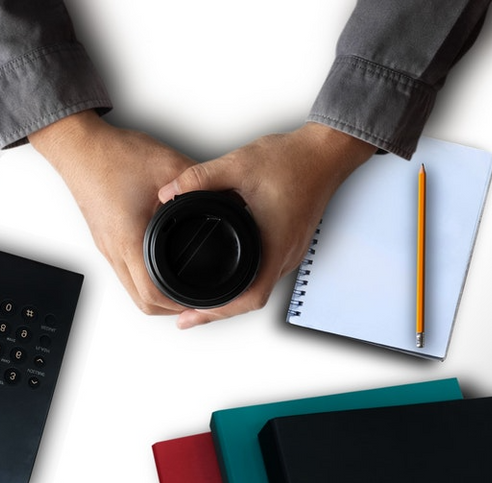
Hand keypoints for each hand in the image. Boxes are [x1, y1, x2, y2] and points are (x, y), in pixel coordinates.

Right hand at [28, 112, 193, 315]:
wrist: (77, 144)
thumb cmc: (112, 154)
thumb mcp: (168, 167)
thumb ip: (201, 185)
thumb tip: (231, 198)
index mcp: (128, 239)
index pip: (152, 294)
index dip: (179, 305)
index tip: (202, 303)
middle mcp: (113, 249)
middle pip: (142, 302)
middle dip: (172, 309)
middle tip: (199, 302)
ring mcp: (105, 246)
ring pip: (132, 289)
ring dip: (157, 296)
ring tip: (184, 288)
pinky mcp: (104, 238)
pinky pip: (126, 272)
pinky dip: (145, 279)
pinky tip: (163, 267)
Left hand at [155, 123, 375, 327]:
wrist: (325, 155)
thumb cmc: (293, 162)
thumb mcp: (237, 165)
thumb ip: (198, 178)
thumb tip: (167, 192)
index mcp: (274, 245)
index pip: (249, 298)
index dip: (218, 313)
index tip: (190, 318)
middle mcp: (286, 255)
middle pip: (253, 299)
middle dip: (219, 310)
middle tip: (188, 314)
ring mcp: (291, 251)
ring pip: (260, 287)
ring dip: (234, 296)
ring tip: (204, 297)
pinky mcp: (291, 243)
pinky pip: (266, 271)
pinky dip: (245, 279)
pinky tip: (229, 272)